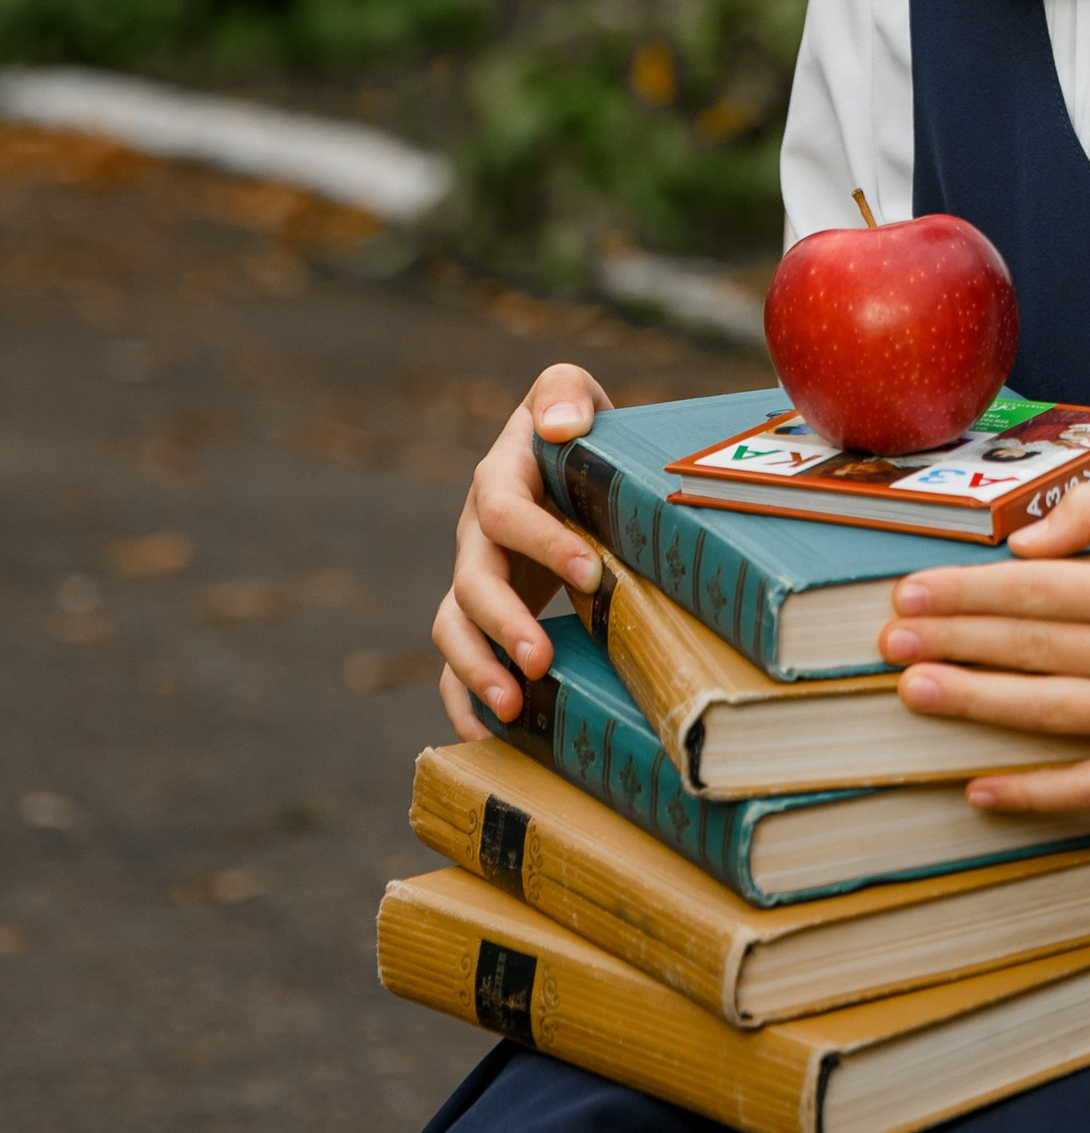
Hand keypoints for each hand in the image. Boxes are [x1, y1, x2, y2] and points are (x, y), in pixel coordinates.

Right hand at [431, 365, 613, 738]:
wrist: (570, 467)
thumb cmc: (579, 434)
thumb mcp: (571, 396)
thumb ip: (564, 392)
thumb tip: (559, 425)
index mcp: (501, 479)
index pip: (507, 511)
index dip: (544, 541)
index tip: (592, 572)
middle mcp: (478, 533)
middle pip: (473, 581)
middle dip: (504, 624)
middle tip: (540, 659)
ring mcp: (474, 578)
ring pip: (454, 627)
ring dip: (477, 670)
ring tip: (512, 709)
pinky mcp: (481, 618)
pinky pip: (454, 664)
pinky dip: (462, 702)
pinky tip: (486, 739)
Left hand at [877, 482, 1089, 815]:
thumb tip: (1021, 550)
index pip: (1036, 592)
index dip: (967, 593)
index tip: (911, 591)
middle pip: (1031, 648)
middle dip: (953, 641)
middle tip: (887, 639)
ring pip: (1049, 712)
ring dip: (974, 702)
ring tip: (913, 689)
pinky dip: (1035, 794)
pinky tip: (980, 789)